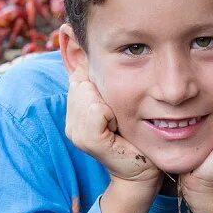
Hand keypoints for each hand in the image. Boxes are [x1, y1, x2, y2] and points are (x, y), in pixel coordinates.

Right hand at [64, 67, 161, 187]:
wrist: (142, 171)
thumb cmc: (136, 136)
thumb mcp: (118, 102)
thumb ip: (103, 79)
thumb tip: (82, 41)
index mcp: (75, 108)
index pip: (79, 71)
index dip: (99, 79)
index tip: (113, 105)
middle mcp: (70, 120)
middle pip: (83, 79)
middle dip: (105, 91)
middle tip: (117, 117)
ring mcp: (74, 131)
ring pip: (89, 92)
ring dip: (110, 104)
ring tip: (117, 123)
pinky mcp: (86, 139)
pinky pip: (97, 110)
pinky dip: (111, 115)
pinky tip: (116, 128)